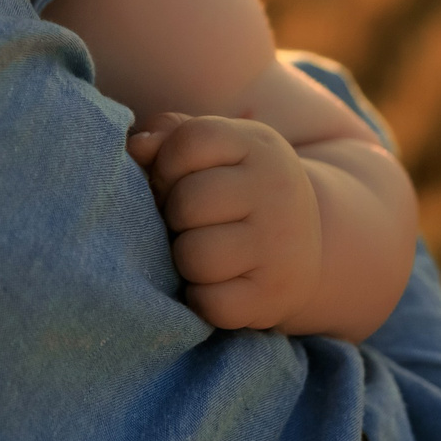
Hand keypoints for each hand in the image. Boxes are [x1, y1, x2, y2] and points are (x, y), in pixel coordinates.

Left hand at [126, 112, 321, 331]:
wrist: (302, 246)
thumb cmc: (234, 189)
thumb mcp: (212, 151)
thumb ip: (167, 137)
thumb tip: (137, 149)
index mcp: (258, 146)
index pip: (192, 141)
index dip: (167, 164)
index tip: (175, 181)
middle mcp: (278, 190)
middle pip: (188, 203)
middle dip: (174, 217)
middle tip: (189, 224)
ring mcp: (281, 246)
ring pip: (195, 257)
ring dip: (185, 261)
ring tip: (202, 254)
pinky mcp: (274, 296)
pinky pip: (211, 303)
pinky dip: (201, 300)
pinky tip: (216, 285)